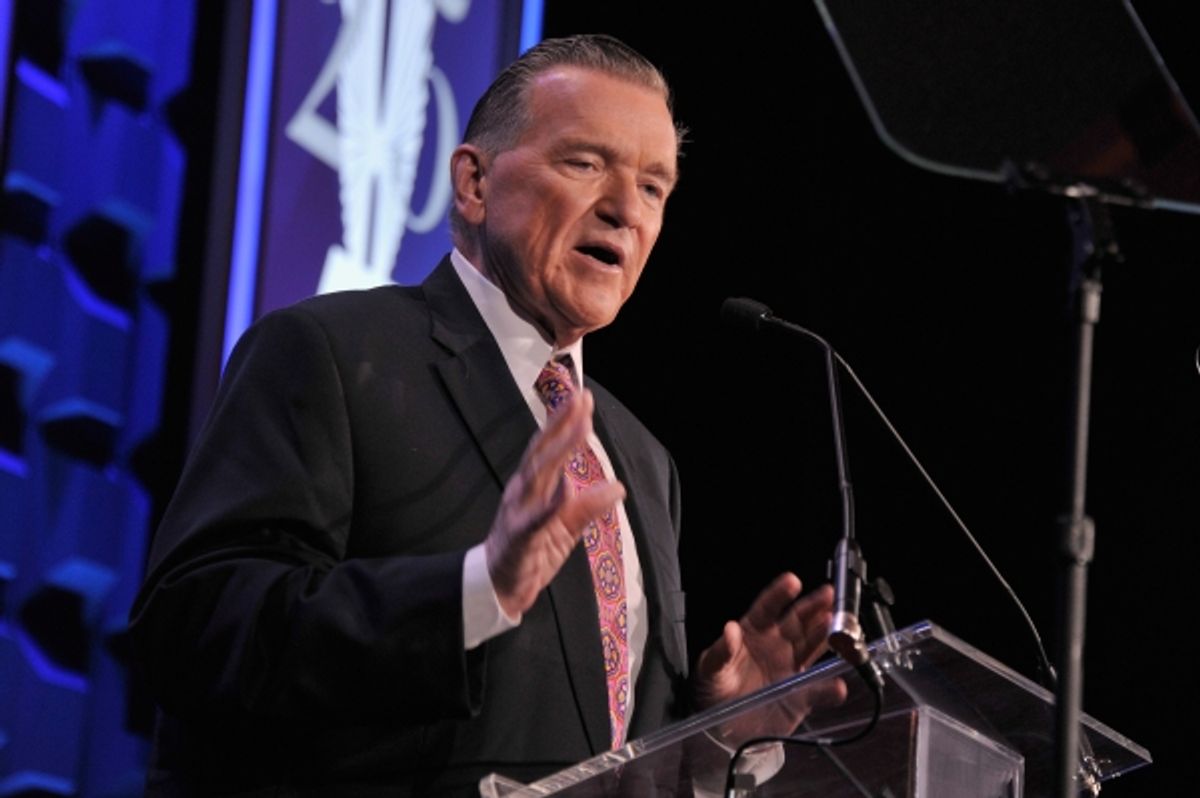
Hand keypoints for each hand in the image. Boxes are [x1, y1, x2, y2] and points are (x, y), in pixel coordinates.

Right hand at [485, 389, 624, 616]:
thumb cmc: (531, 552)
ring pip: (538, 476)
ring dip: (559, 451)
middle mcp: (523, 493)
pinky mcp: (518, 539)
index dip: (563, 422)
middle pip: (542, 453)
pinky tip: (562, 492)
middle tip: (581, 399)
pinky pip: (533, 521)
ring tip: (579, 429)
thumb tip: (617, 487)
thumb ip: (587, 507)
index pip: (548, 448)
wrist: (500, 587)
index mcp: (533, 487)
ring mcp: (518, 513)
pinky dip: (548, 507)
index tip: (582, 398)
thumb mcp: (565, 528)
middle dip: (562, 425)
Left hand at [694, 574, 847, 738]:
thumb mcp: (709, 671)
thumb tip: (730, 629)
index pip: (768, 608)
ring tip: (841, 628)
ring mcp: (790, 668)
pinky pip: (817, 690)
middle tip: (830, 595)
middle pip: (799, 621)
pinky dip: (829, 689)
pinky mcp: (800, 695)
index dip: (780, 594)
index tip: (792, 581)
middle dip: (814, 607)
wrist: (723, 731)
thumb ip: (720, 652)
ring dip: (828, 637)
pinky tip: (838, 685)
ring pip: (814, 646)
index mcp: (753, 633)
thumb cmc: (714, 692)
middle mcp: (776, 645)